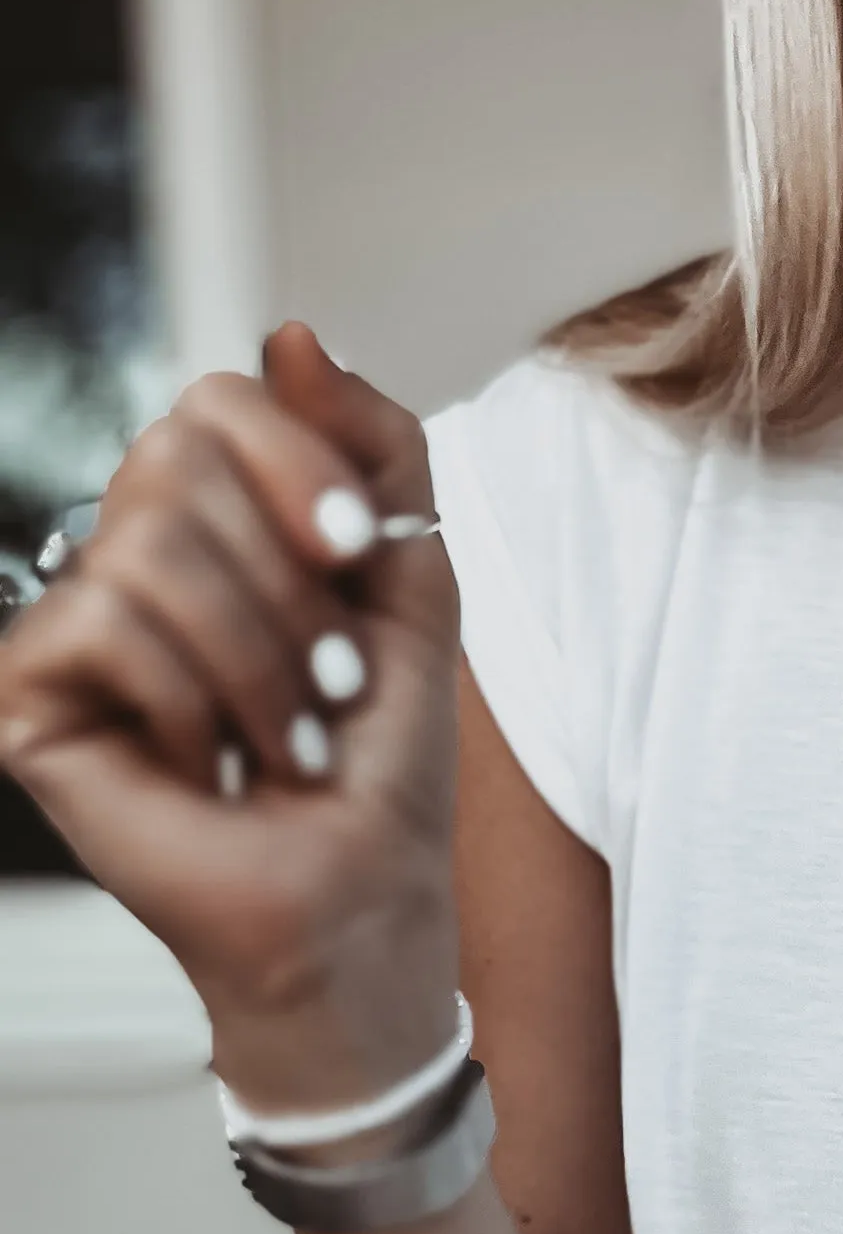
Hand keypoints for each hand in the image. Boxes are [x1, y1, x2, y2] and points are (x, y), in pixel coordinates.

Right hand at [0, 324, 462, 1109]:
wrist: (360, 898)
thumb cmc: (382, 765)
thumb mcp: (412, 582)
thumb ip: (376, 449)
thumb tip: (292, 335)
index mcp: (215, 523)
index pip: (217, 402)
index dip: (298, 462)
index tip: (357, 552)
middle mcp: (128, 555)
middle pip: (178, 457)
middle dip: (289, 587)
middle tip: (324, 689)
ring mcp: (71, 624)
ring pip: (150, 543)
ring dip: (257, 659)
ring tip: (282, 741)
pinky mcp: (29, 693)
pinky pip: (104, 618)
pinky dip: (192, 701)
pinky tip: (209, 766)